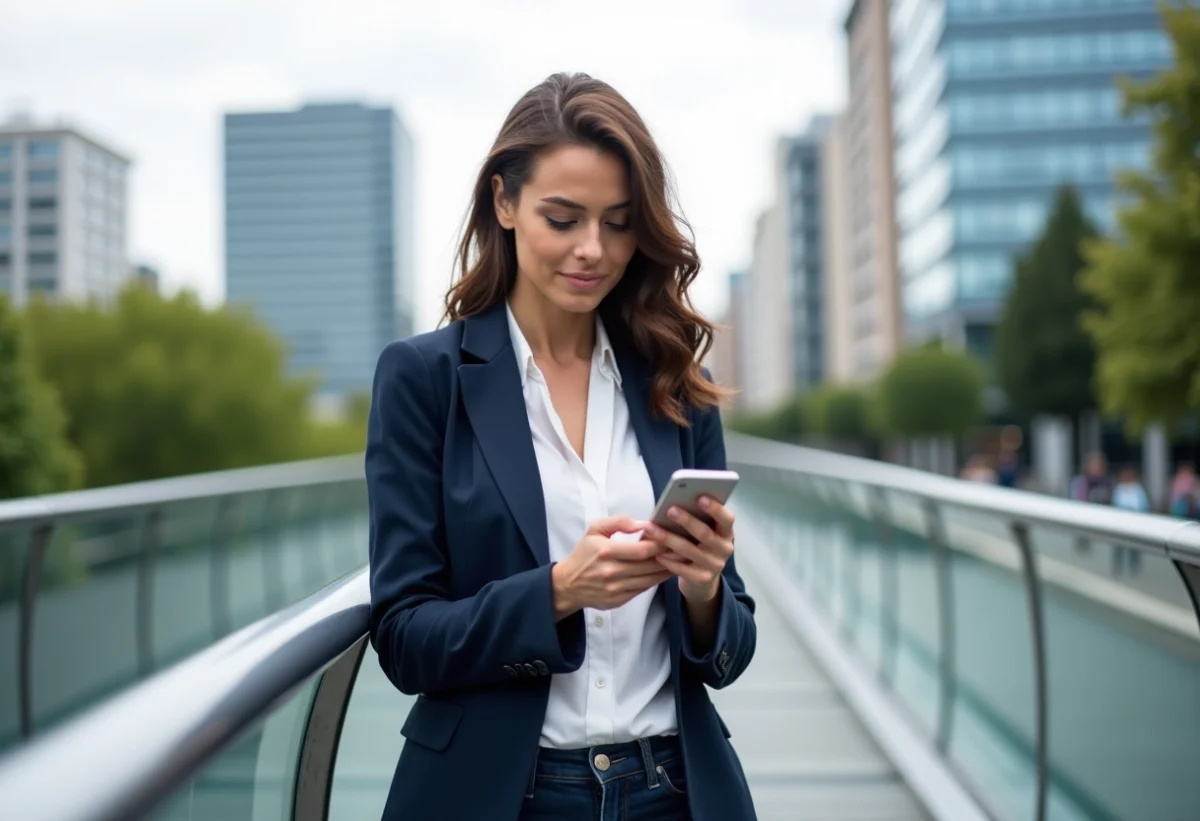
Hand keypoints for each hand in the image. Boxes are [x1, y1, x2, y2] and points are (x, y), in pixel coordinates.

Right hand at [551, 515, 673, 618]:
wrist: (567, 584)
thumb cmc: (583, 554)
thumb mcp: (595, 529)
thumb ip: (618, 522)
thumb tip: (643, 524)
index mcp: (606, 551)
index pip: (642, 550)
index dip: (660, 544)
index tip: (671, 537)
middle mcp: (611, 572)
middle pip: (649, 565)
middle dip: (668, 557)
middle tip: (682, 549)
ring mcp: (615, 588)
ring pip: (649, 579)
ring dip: (666, 570)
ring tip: (678, 560)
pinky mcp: (618, 600)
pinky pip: (643, 589)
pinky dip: (655, 581)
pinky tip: (663, 572)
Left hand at [645, 496, 734, 602]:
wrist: (703, 580)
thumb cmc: (699, 545)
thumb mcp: (704, 532)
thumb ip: (697, 519)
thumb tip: (675, 503)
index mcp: (726, 532)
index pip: (727, 519)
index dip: (715, 508)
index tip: (700, 497)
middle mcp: (724, 549)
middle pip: (705, 533)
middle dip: (686, 520)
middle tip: (670, 509)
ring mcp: (714, 565)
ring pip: (688, 550)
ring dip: (668, 538)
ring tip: (651, 529)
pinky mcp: (702, 579)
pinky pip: (681, 569)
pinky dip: (667, 559)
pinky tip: (654, 552)